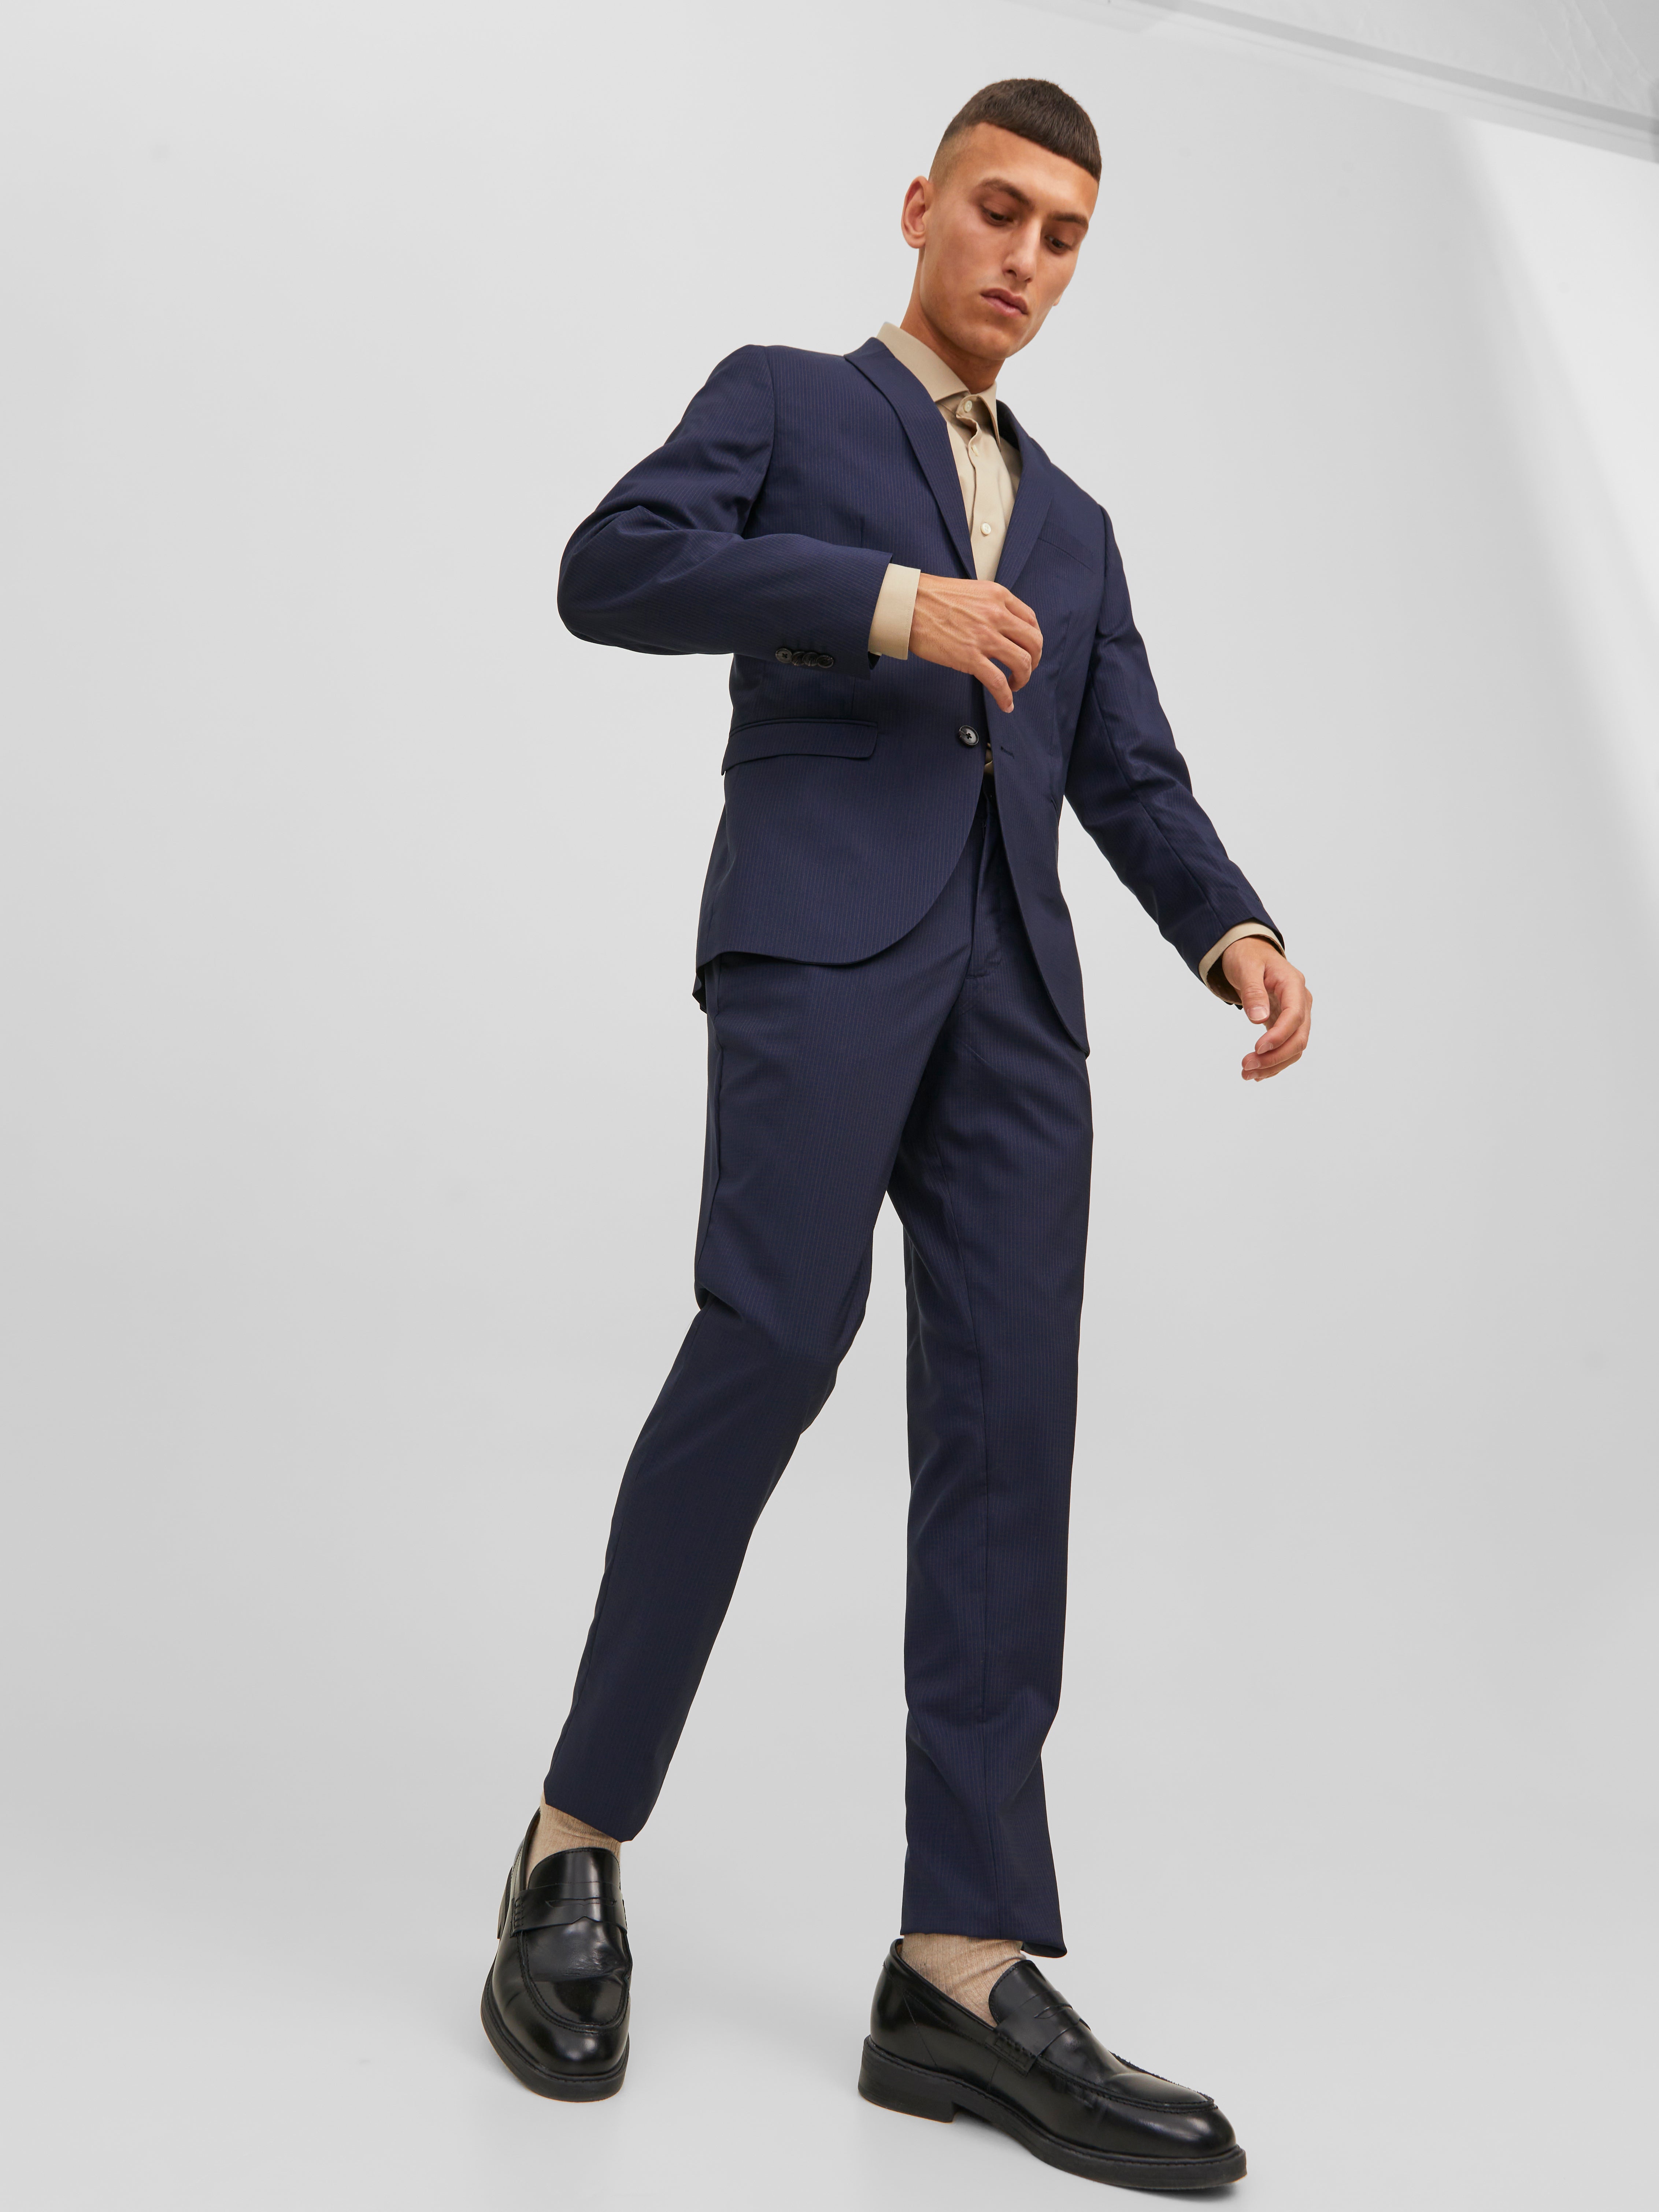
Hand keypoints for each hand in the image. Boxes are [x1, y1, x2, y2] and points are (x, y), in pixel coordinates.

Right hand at [908, 574, 1042, 714]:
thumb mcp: (971, 591)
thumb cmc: (931, 598)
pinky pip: (998, 682)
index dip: (1032, 639)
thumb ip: (989, 605)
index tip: (1027, 649)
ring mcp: (985, 637)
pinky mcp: (970, 657)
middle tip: (1025, 670)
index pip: (1030, 620)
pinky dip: (1006, 697)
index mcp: (998, 596)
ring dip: (1023, 679)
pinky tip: (1006, 704)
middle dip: (1034, 661)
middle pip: (1033, 642)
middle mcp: (997, 615)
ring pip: (1022, 663)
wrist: (907, 604)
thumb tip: (998, 625)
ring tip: (1014, 685)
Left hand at [1222, 938, 1311, 1081]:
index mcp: (1293, 984)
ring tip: (1247, 1074)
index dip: (1279, 1035)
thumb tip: (1258, 1018)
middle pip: (1299, 1037)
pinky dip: (1274, 1062)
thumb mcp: (1246, 967)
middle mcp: (1300, 1001)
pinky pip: (1287, 1047)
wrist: (1250, 953)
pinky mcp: (1286, 1024)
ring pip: (1295, 1047)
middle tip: (1246, 1066)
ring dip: (1274, 1064)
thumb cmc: (1248, 956)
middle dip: (1275, 1056)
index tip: (1258, 1049)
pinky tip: (1257, 1073)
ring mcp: (1296, 1014)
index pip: (1294, 1015)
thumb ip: (1253, 991)